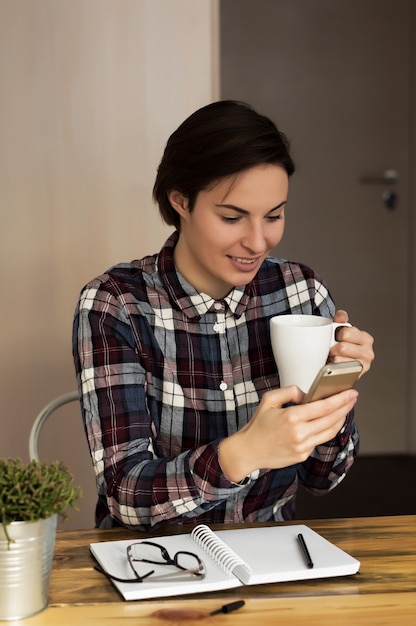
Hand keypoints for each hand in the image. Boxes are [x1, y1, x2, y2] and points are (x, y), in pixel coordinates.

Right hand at [218, 385, 357, 482]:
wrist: (248, 451)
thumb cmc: (258, 425)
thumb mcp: (269, 400)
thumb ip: (290, 392)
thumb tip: (308, 394)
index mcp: (292, 417)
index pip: (324, 407)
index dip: (341, 399)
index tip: (351, 392)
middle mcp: (299, 433)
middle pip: (332, 419)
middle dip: (345, 407)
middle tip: (353, 398)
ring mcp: (302, 447)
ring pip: (330, 432)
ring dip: (341, 419)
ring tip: (345, 409)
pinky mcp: (302, 455)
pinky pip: (320, 440)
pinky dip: (328, 430)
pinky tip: (330, 422)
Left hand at [329, 309, 373, 375]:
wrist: (339, 364)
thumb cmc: (340, 345)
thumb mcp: (340, 329)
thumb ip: (340, 320)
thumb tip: (342, 316)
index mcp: (365, 338)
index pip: (346, 333)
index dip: (337, 334)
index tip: (336, 337)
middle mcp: (368, 352)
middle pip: (342, 347)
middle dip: (333, 347)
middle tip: (332, 348)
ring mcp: (362, 366)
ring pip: (339, 360)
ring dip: (332, 358)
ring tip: (333, 357)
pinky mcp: (355, 377)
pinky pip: (338, 371)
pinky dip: (332, 368)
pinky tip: (334, 365)